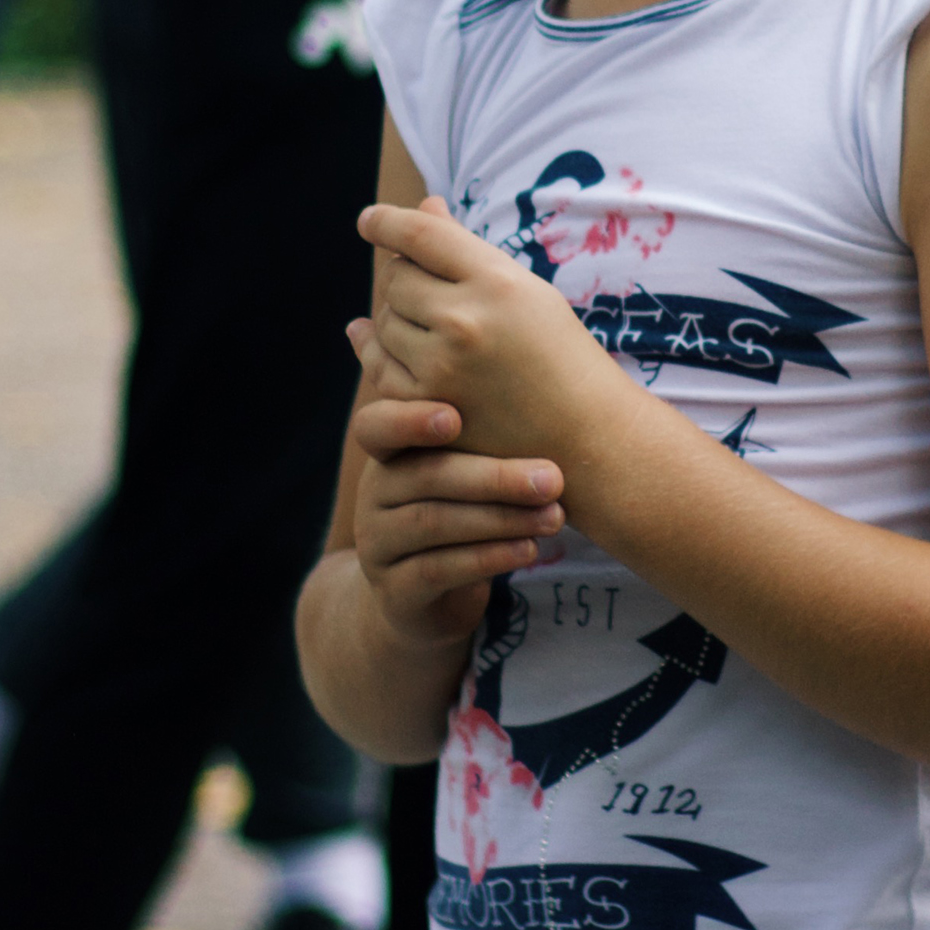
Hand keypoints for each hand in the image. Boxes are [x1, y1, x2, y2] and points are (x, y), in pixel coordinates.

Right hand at [337, 334, 564, 646]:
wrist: (423, 595)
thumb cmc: (457, 506)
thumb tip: (465, 333)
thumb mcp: (458, 458)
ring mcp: (379, 544)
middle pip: (426, 476)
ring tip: (555, 517)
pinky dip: (489, 558)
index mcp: (386, 452)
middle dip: (494, 475)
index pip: (378, 425)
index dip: (410, 419)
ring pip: (436, 524)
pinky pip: (440, 570)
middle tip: (553, 477)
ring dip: (502, 519)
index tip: (456, 417)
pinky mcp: (397, 590)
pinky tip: (529, 551)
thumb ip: (466, 409)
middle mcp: (373, 493)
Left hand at [360, 195, 630, 466]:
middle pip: (396, 278)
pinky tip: (394, 346)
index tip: (369, 219)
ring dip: (396, 318)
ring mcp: (442, 368)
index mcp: (498, 282)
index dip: (388, 222)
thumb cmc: (559, 355)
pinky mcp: (427, 407)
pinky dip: (382, 353)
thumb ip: (468, 251)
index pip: (422, 235)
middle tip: (423, 287)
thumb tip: (424, 205)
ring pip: (383, 321)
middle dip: (403, 277)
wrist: (585, 437)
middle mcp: (466, 321)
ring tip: (431, 327)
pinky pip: (380, 365)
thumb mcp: (526, 291)